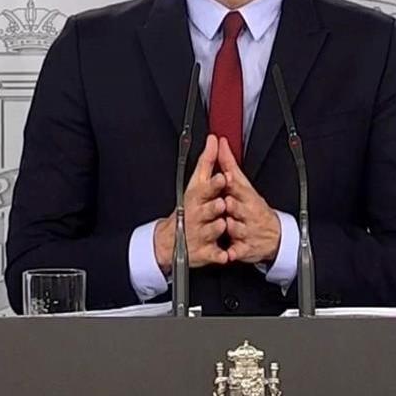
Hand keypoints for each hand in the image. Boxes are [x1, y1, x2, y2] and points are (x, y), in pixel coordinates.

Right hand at [154, 134, 228, 274]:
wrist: (170, 240)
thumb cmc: (188, 208)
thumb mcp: (196, 183)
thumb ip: (207, 161)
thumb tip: (214, 140)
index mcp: (196, 198)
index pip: (205, 189)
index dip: (214, 184)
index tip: (222, 178)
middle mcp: (198, 216)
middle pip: (209, 210)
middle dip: (215, 206)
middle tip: (221, 203)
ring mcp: (200, 234)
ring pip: (214, 230)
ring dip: (219, 228)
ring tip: (222, 225)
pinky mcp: (204, 252)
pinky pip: (214, 254)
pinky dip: (219, 255)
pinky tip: (225, 254)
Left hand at [217, 136, 280, 264]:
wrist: (274, 236)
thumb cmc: (254, 207)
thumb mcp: (243, 184)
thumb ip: (228, 164)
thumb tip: (219, 142)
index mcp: (246, 196)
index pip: (237, 187)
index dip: (230, 183)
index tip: (224, 177)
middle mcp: (248, 213)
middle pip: (235, 207)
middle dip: (231, 206)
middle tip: (226, 204)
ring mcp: (247, 231)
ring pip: (234, 228)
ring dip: (229, 228)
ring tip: (226, 226)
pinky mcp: (245, 249)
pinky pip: (237, 251)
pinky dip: (233, 253)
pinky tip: (228, 253)